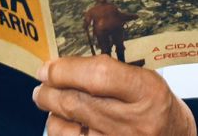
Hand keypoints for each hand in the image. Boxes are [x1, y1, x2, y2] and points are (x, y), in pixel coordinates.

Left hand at [34, 57, 196, 135]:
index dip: (66, 70)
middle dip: (50, 91)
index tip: (48, 67)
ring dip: (51, 113)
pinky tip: (63, 124)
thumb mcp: (144, 79)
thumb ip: (107, 73)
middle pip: (77, 103)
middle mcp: (134, 122)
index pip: (98, 76)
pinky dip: (61, 132)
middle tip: (41, 83)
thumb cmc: (156, 105)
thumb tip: (60, 67)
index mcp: (147, 91)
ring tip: (50, 102)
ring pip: (66, 129)